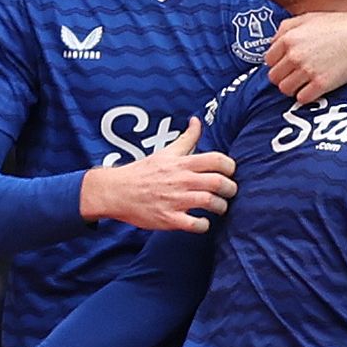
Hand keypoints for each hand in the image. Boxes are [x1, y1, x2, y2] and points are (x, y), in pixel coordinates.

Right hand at [77, 118, 235, 229]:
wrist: (116, 191)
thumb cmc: (143, 172)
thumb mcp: (166, 151)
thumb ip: (186, 139)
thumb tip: (196, 121)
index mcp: (182, 163)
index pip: (217, 160)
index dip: (230, 167)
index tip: (229, 173)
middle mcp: (181, 180)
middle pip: (218, 182)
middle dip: (230, 189)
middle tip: (228, 192)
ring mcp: (175, 200)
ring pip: (210, 202)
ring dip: (221, 207)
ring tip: (219, 208)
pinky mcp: (169, 219)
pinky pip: (195, 224)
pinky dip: (204, 225)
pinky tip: (203, 222)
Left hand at [266, 8, 346, 102]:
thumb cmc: (337, 24)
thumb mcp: (307, 18)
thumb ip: (285, 28)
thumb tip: (272, 43)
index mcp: (288, 38)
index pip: (268, 60)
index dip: (277, 63)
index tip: (286, 65)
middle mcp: (295, 55)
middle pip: (274, 77)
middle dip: (283, 77)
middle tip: (294, 76)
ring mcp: (308, 70)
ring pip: (285, 89)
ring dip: (293, 88)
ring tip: (304, 83)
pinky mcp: (322, 83)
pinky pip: (302, 98)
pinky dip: (305, 96)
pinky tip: (313, 89)